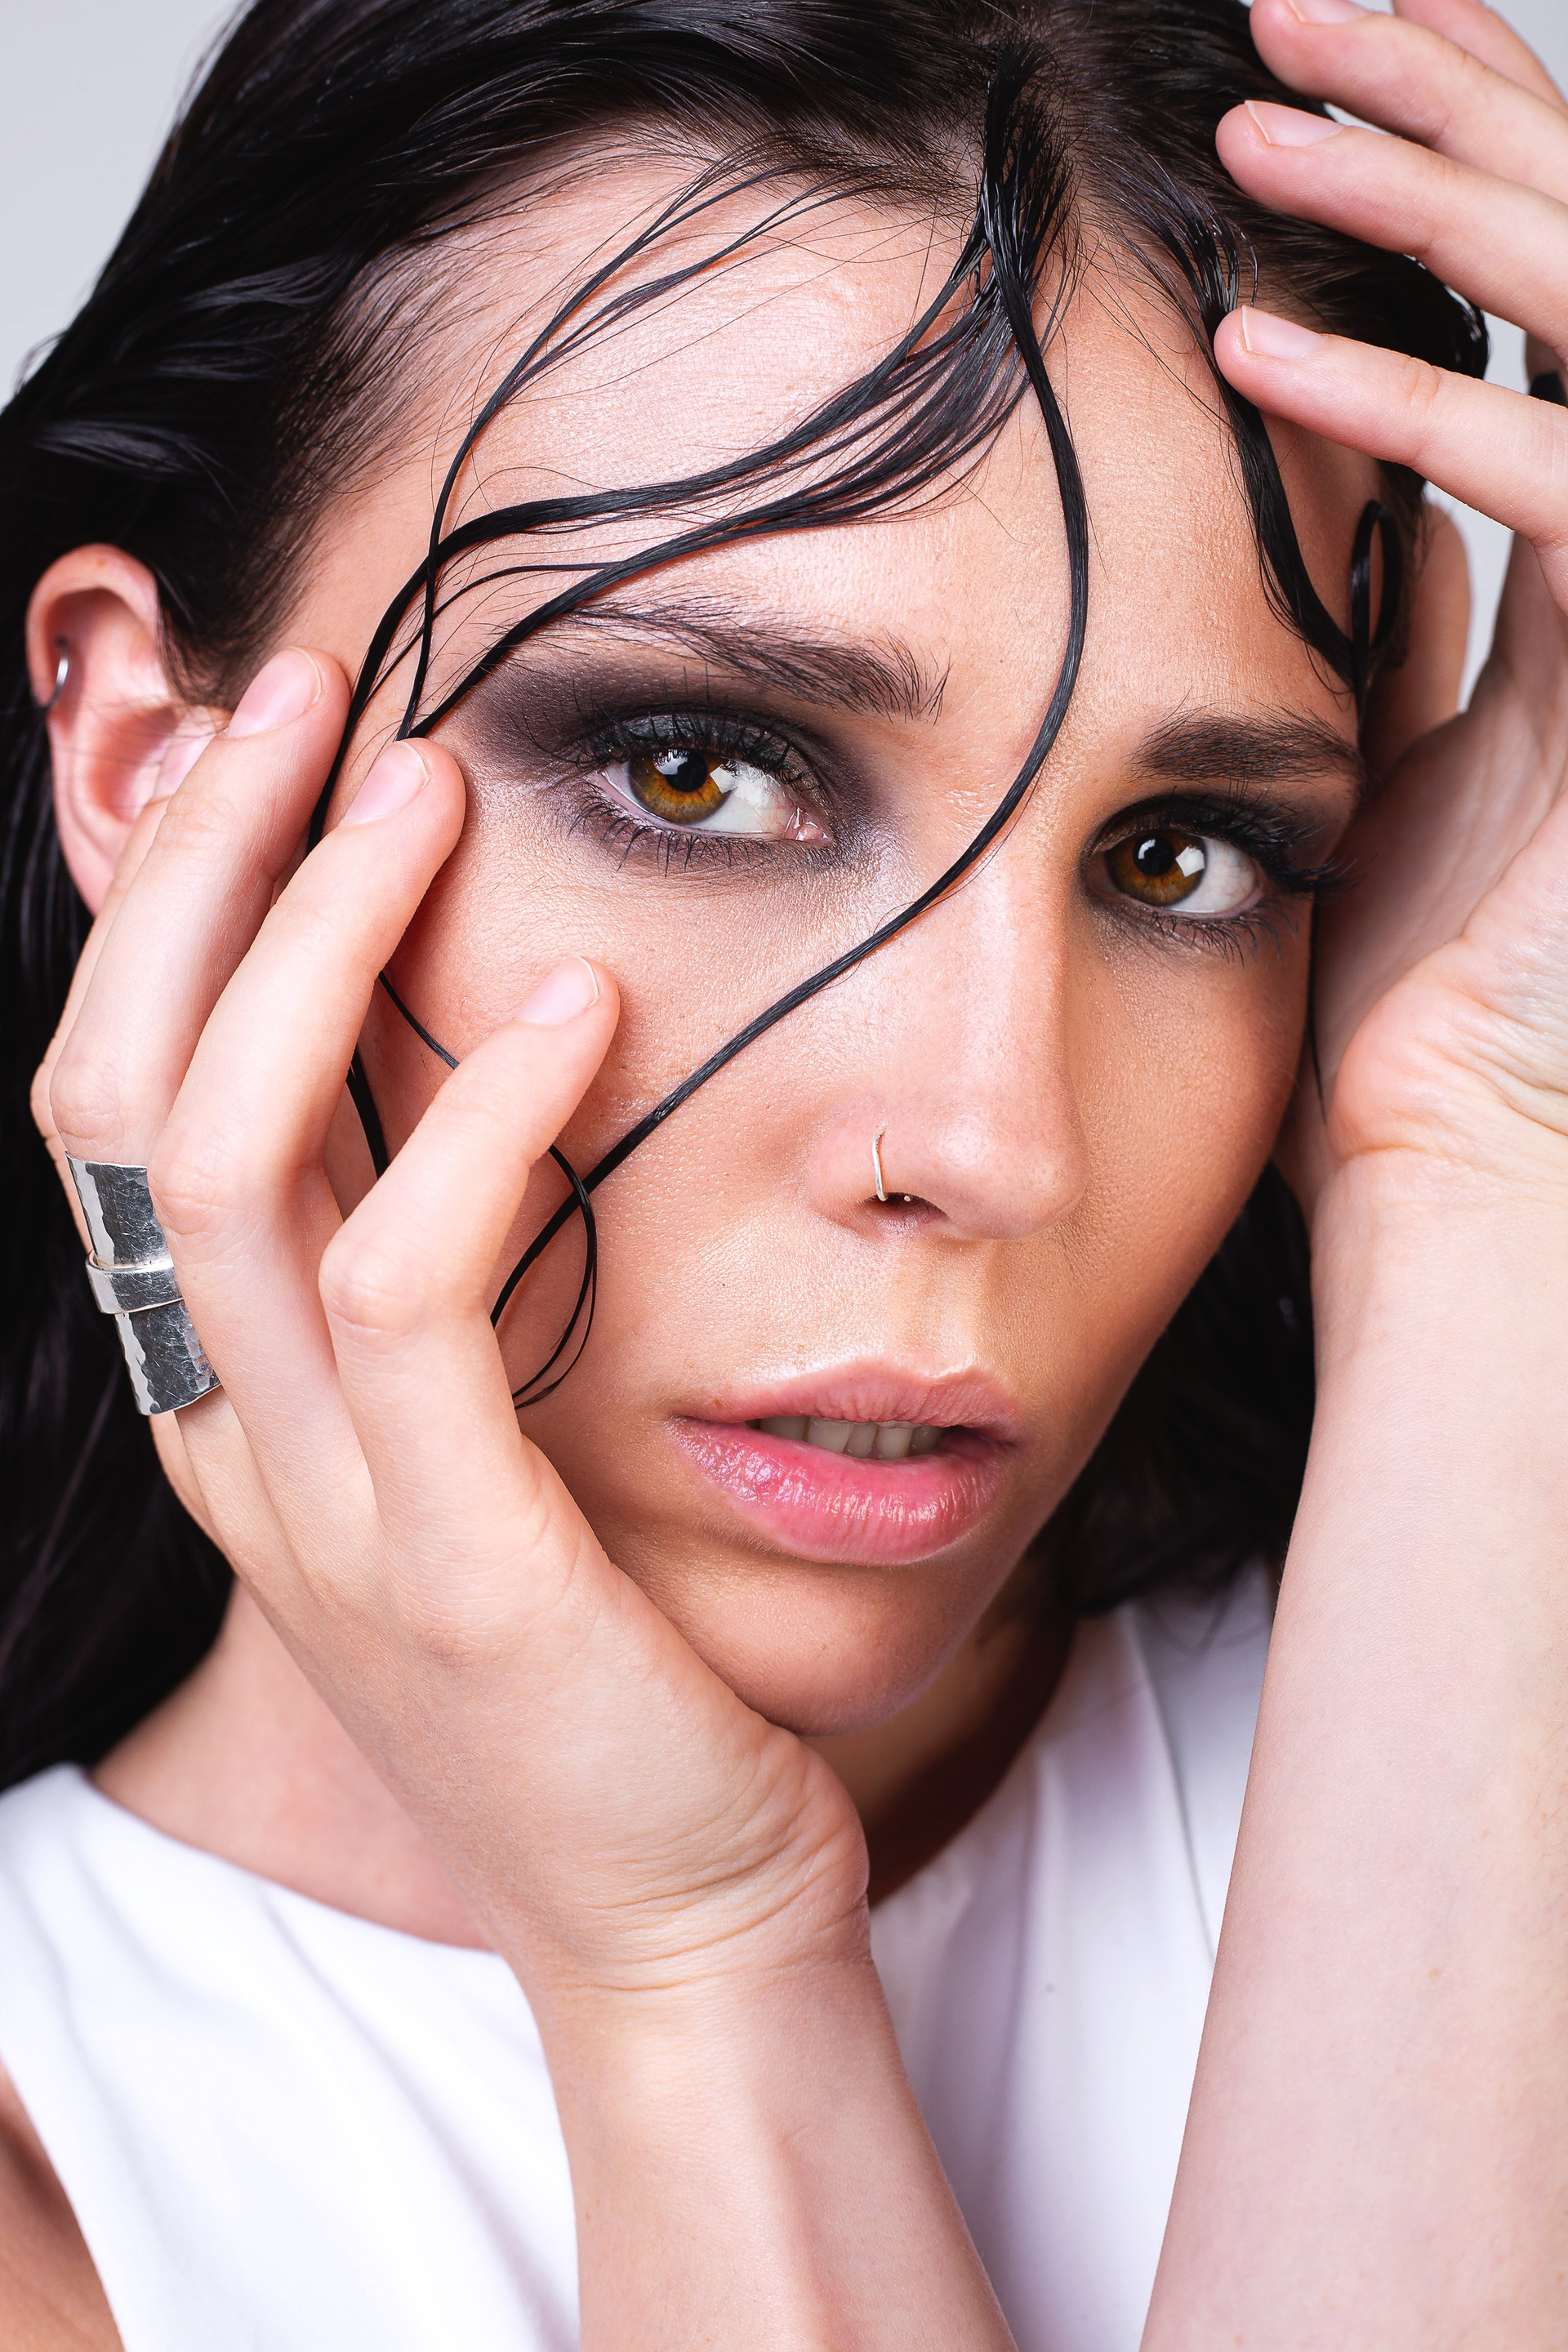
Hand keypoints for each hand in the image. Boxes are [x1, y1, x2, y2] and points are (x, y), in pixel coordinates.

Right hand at [31, 651, 866, 2008]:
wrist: (671, 1902)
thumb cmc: (595, 1654)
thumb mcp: (465, 1448)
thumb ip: (421, 1283)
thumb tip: (454, 1068)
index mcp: (224, 1400)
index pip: (112, 1110)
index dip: (164, 910)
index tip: (268, 748)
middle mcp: (230, 1435)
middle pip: (124, 1097)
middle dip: (198, 871)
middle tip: (314, 691)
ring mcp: (317, 1505)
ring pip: (232, 1162)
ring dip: (318, 943)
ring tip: (423, 785)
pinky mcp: (447, 1559)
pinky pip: (409, 1290)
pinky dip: (479, 1125)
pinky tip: (585, 1012)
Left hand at [1213, 0, 1567, 1212]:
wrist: (1454, 1165)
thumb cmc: (1408, 1001)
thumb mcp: (1396, 763)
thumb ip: (1402, 626)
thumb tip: (1352, 506)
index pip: (1551, 298)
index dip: (1462, 162)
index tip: (1331, 69)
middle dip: (1455, 105)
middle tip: (1302, 2)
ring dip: (1434, 200)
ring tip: (1272, 107)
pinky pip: (1561, 501)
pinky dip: (1415, 414)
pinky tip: (1261, 351)